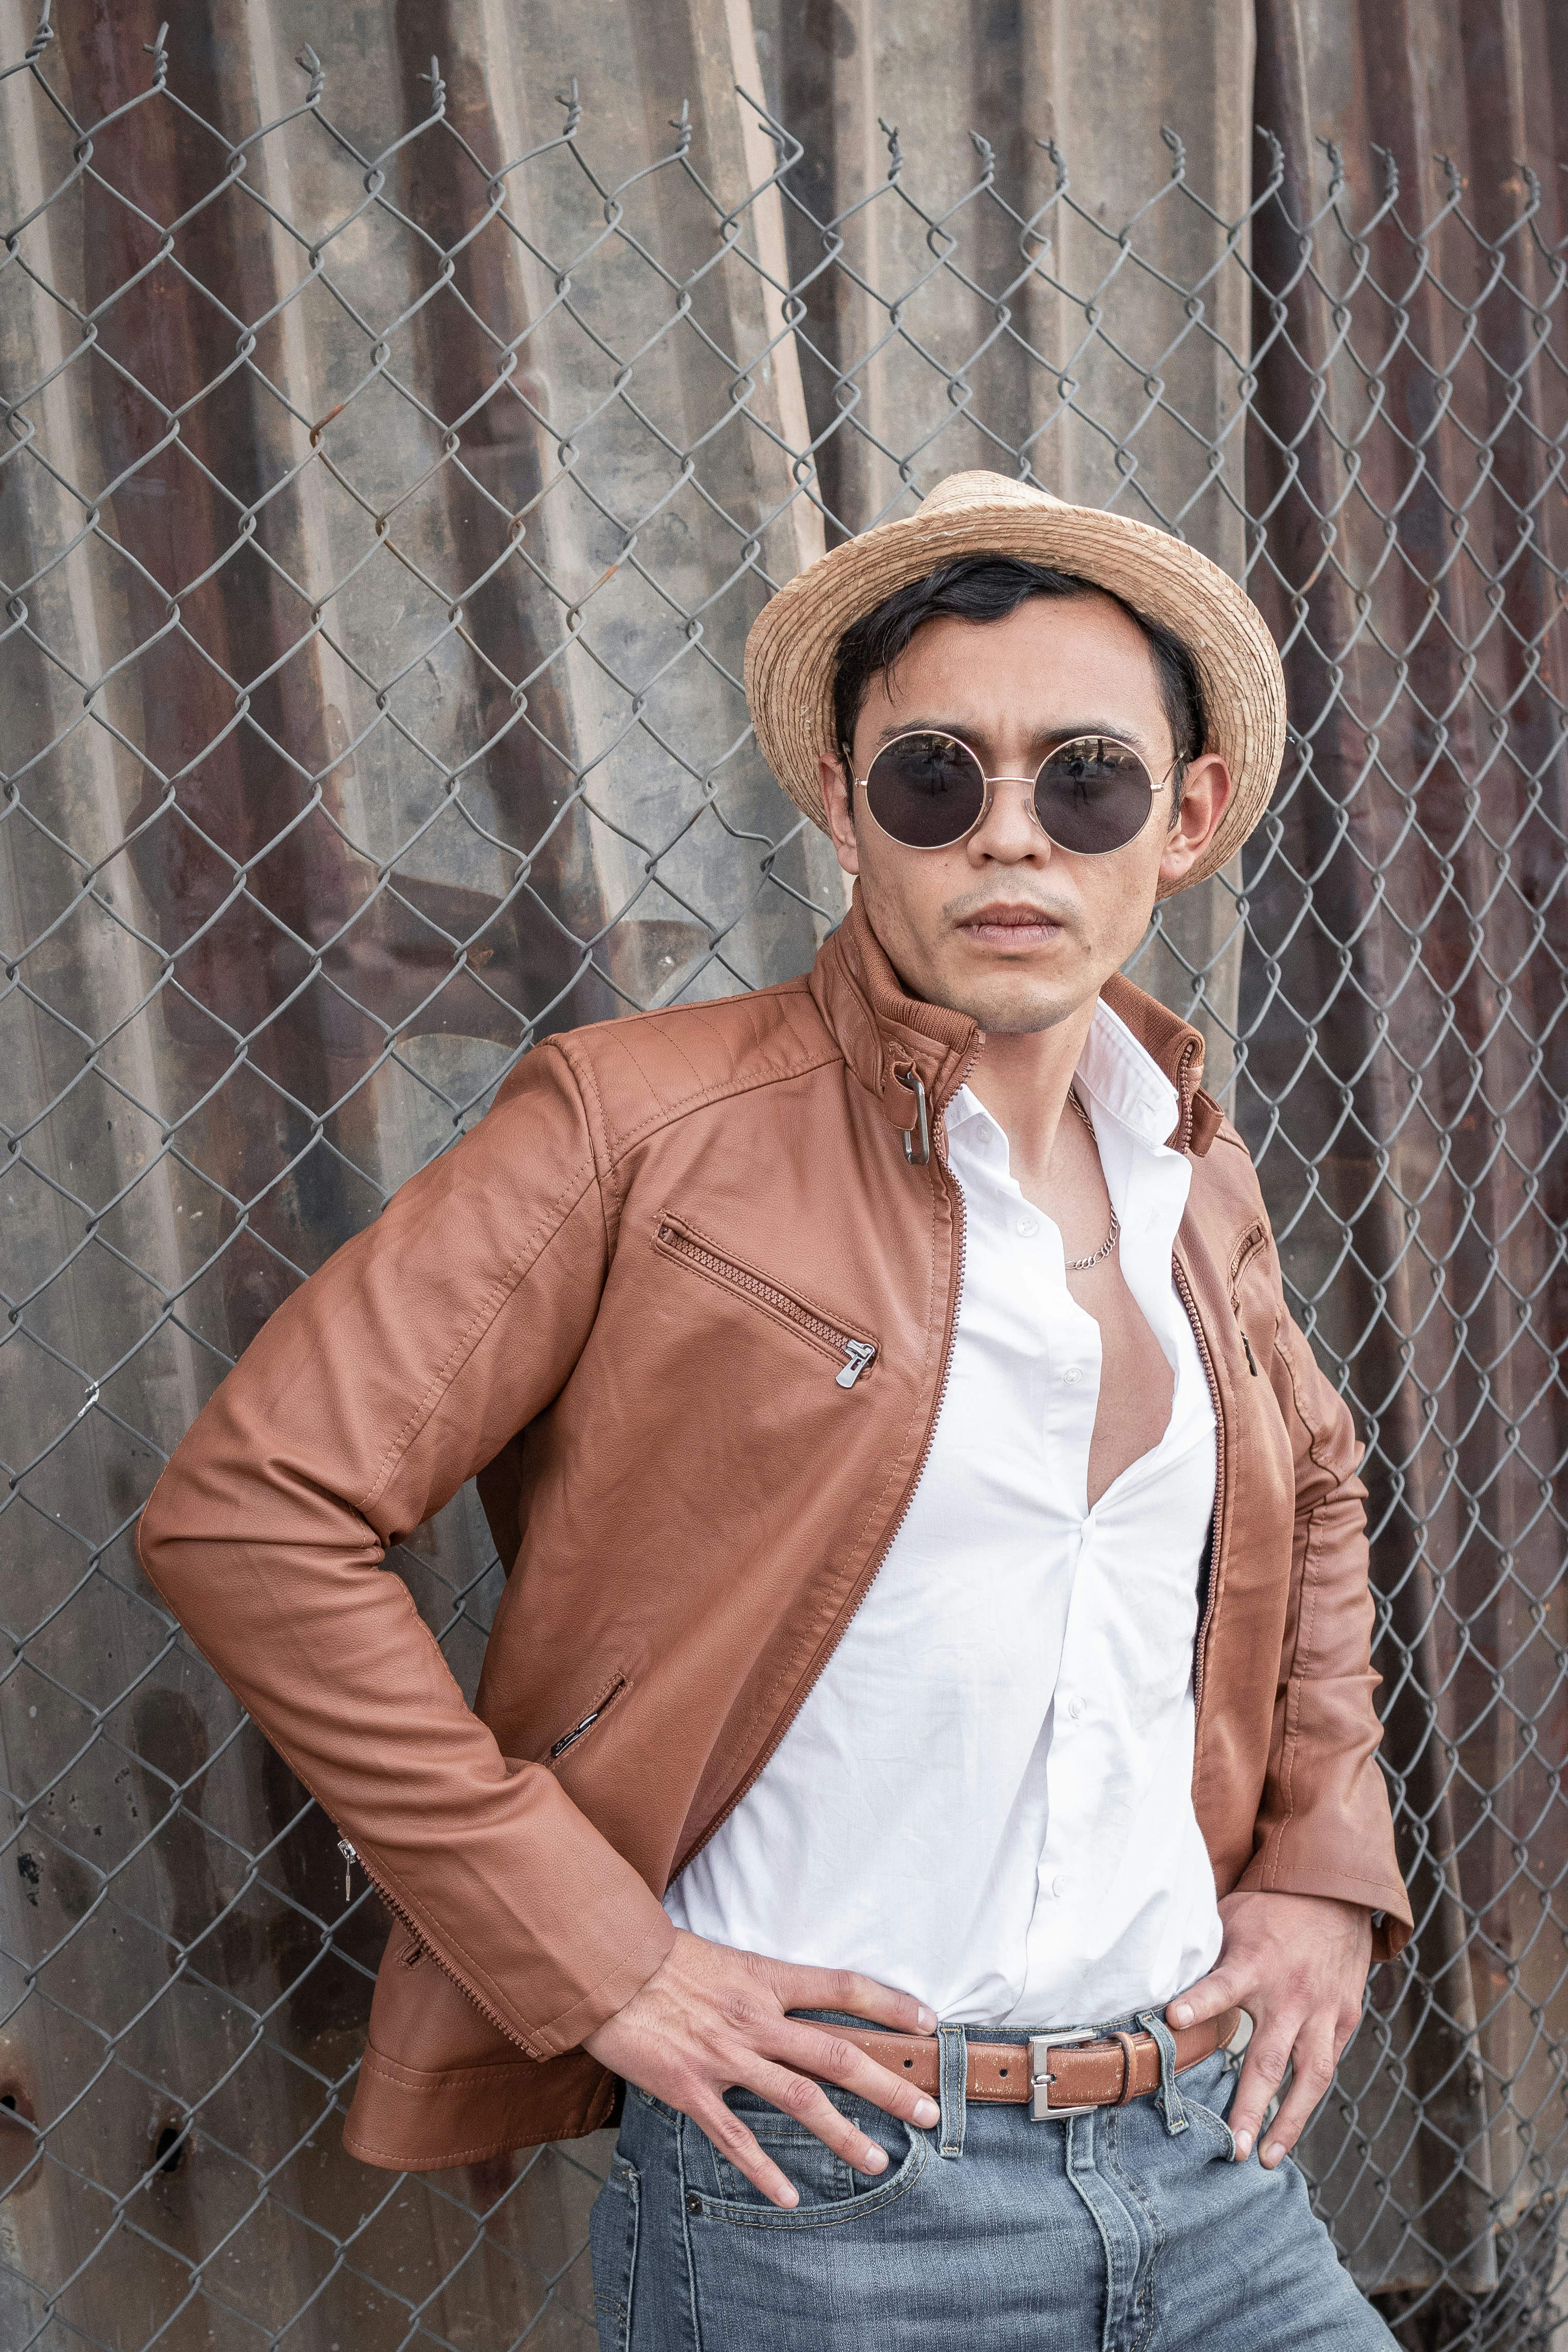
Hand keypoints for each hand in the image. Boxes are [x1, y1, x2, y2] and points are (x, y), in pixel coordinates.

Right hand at [583, 1929, 939, 2208]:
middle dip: (887, 2085)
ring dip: (842, 2135)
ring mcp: (725, 2057)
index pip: (843, 1988)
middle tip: (927, 2112)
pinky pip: (735, 2138)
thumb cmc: (658, 1956)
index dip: (889, 2004)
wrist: (602, 1966)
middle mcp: (755, 2018)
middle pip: (837, 2053)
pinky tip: (789, 2196)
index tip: (928, 2020)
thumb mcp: (722, 1957)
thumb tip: (789, 2001)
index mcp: (765, 1978)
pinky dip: (764, 2171)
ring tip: (876, 2161)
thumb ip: (758, 1983)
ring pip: (799, 2100)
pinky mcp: (690, 2088)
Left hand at [1169, 1891, 1371, 2168]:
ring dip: (1290, 2122)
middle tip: (1235, 2147)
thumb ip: (1207, 1956)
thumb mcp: (1232, 1919)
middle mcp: (1291, 1994)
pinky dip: (1312, 2095)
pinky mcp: (1345, 2018)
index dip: (1199, 2002)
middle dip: (1252, 2106)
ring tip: (1269, 2157)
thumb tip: (1162, 1980)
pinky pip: (1328, 2063)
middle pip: (1270, 2058)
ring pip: (1311, 2076)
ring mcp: (1323, 2011)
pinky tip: (1295, 2122)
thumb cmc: (1271, 1909)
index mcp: (1256, 1963)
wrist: (1336, 1893)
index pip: (1222, 1985)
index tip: (1173, 2018)